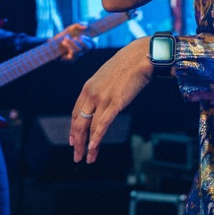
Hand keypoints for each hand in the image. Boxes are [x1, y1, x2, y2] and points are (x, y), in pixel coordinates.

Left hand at [56, 23, 95, 59]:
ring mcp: (77, 56)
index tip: (82, 36)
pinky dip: (68, 48)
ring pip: (78, 51)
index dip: (90, 41)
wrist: (54, 42)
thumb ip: (79, 24)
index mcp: (86, 44)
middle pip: (87, 48)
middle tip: (73, 37)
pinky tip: (63, 43)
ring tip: (65, 38)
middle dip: (81, 40)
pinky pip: (72, 56)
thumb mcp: (71, 27)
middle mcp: (83, 51)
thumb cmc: (65, 34)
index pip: (93, 45)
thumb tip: (86, 26)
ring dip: (72, 43)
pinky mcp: (70, 59)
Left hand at [70, 37, 152, 163]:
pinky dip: (97, 138)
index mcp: (88, 87)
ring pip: (90, 127)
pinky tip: (93, 148)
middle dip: (77, 141)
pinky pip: (102, 124)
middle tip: (76, 155)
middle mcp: (91, 93)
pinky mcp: (115, 102)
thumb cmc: (127, 64)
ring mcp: (102, 98)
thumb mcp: (108, 76)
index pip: (76, 112)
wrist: (140, 55)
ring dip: (87, 145)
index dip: (73, 128)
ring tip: (88, 158)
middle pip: (79, 122)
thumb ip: (102, 89)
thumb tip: (104, 99)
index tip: (73, 140)